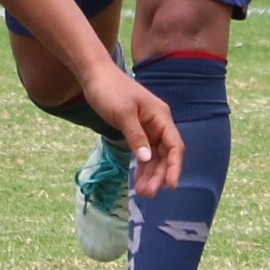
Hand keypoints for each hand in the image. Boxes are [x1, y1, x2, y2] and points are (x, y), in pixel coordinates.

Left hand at [77, 65, 183, 198]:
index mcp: (160, 116)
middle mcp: (158, 123)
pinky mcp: (137, 130)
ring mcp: (148, 127)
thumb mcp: (123, 114)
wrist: (94, 75)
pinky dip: (141, 165)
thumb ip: (136, 136)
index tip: (171, 185)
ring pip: (155, 156)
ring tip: (141, 192)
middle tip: (146, 194)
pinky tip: (137, 179)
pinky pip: (144, 152)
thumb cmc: (110, 90)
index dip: (175, 166)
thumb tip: (147, 159)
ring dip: (150, 173)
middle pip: (165, 154)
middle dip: (158, 175)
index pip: (174, 145)